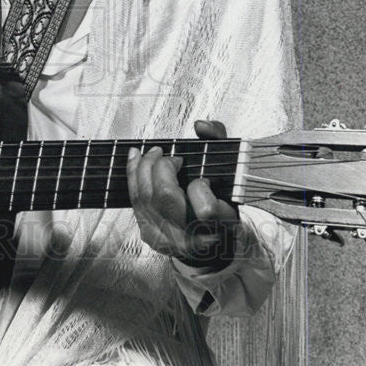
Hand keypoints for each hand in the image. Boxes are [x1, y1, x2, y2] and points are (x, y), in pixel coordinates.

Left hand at [127, 120, 238, 269]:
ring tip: (152, 153)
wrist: (213, 240)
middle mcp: (193, 238)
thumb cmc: (223, 202)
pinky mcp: (150, 235)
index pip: (206, 210)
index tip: (204, 180)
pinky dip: (134, 176)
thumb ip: (218, 141)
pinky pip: (135, 201)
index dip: (200, 189)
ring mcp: (168, 240)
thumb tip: (200, 125)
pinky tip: (136, 159)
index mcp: (220, 226)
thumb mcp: (232, 171)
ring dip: (144, 167)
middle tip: (171, 157)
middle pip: (165, 197)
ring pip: (145, 197)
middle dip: (162, 167)